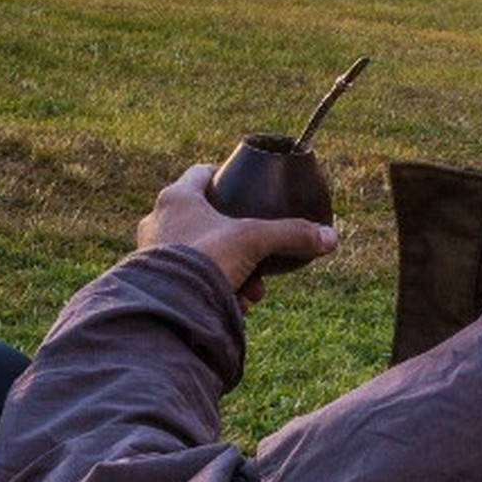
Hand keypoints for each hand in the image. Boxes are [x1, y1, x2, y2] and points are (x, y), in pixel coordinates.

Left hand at [137, 165, 337, 307]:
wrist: (170, 308)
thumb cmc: (205, 260)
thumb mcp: (254, 241)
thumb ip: (291, 234)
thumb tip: (329, 238)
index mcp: (176, 198)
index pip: (202, 173)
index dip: (224, 176)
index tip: (242, 187)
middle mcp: (158, 220)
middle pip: (207, 219)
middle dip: (239, 242)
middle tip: (259, 258)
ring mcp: (152, 252)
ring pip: (202, 254)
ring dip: (232, 270)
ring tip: (251, 291)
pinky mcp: (153, 281)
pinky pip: (190, 279)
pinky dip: (215, 290)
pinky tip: (234, 305)